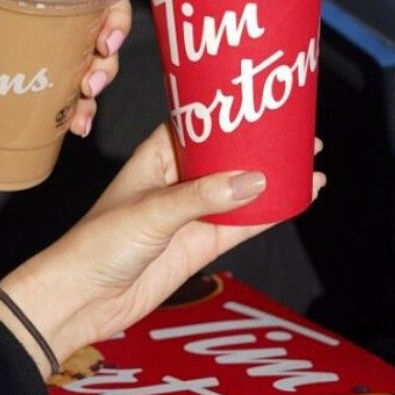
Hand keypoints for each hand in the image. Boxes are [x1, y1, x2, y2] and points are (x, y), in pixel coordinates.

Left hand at [0, 0, 144, 136]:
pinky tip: (75, 124)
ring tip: (85, 96)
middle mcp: (52, 2)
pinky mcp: (35, 70)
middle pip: (104, 13)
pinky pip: (68, 89)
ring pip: (93, 55)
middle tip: (99, 57)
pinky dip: (76, 108)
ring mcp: (47, 39)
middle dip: (112, 38)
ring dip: (99, 77)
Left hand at [0, 124, 326, 376]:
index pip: (196, 123)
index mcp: (154, 157)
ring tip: (312, 161)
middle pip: (225, 155)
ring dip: (272, 178)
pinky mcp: (200, 245)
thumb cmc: (98, 244)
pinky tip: (300, 197)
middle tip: (302, 130)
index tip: (263, 97)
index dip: (227, 110)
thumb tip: (256, 179)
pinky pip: (243, 223)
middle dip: (259, 144)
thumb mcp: (151, 212)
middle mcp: (174, 181)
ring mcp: (189, 214)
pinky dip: (271, 212)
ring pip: (239, 189)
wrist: (83, 298)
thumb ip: (202, 197)